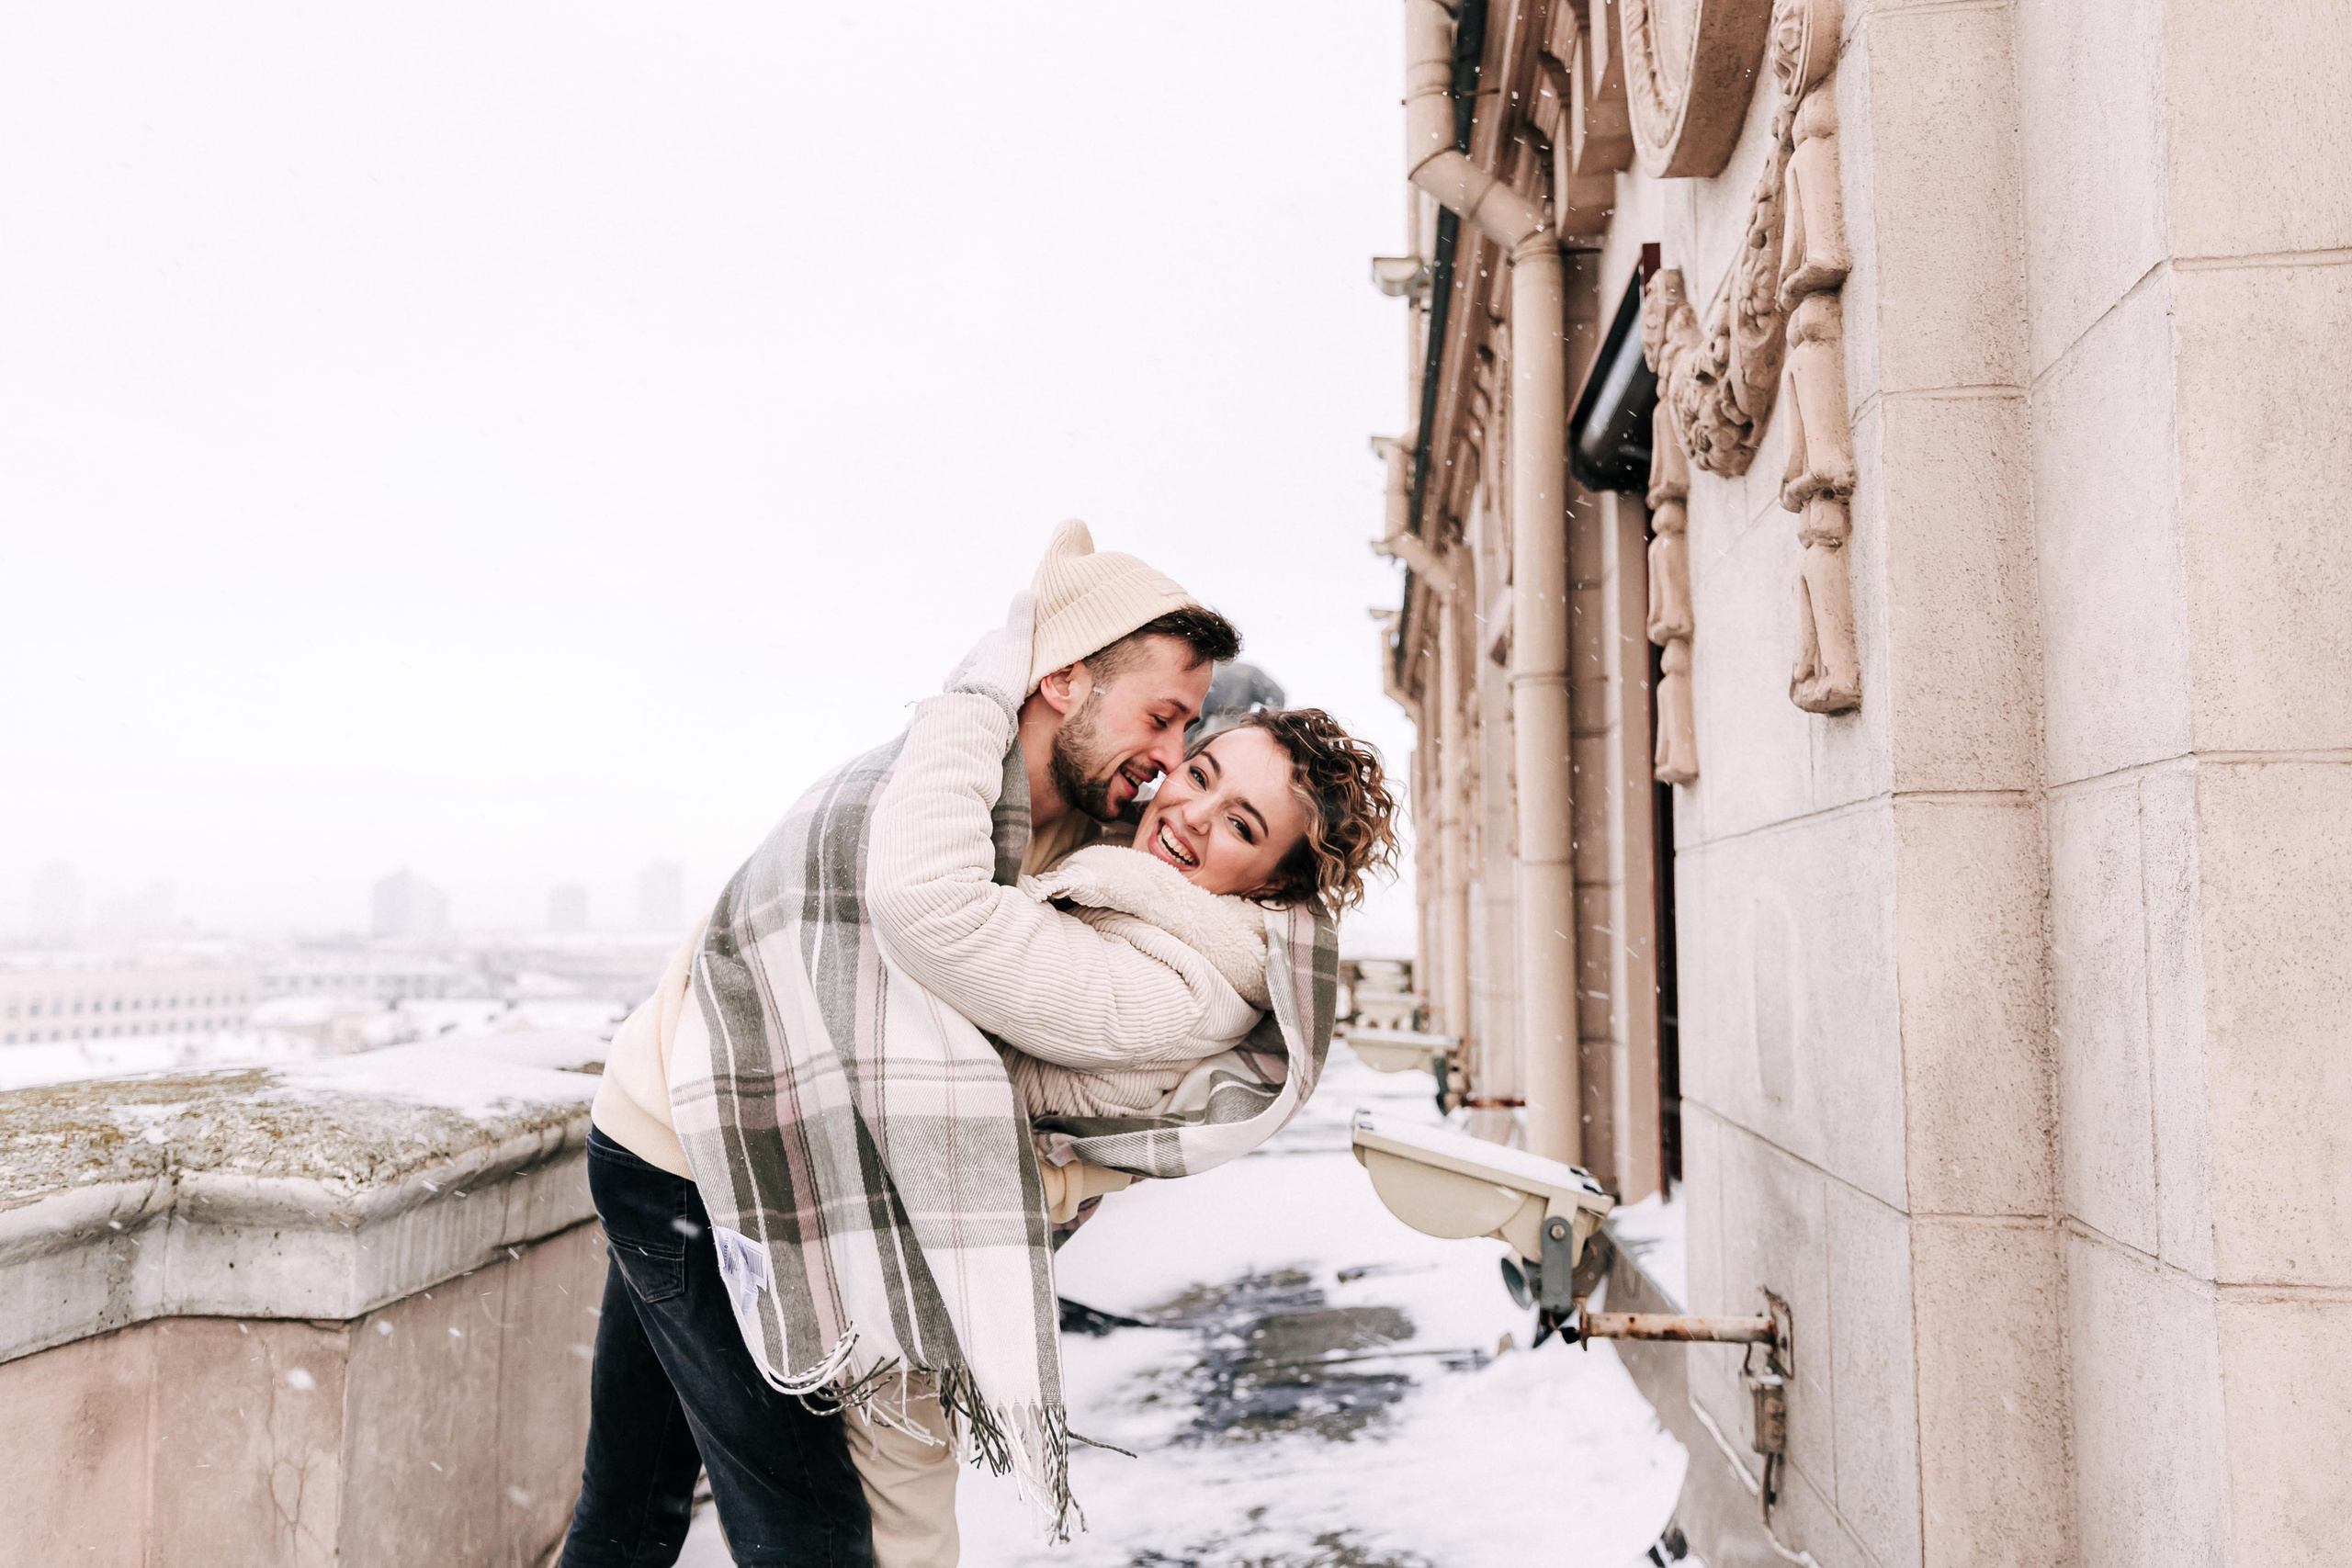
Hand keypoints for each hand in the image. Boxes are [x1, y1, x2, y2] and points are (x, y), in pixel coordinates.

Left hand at [943, 589, 1035, 717]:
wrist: (980, 709)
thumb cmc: (1004, 677)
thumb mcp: (1019, 646)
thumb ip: (1021, 621)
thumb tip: (1025, 592)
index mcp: (990, 640)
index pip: (1009, 638)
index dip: (1022, 646)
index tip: (1032, 656)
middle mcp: (975, 653)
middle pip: (995, 655)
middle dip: (1005, 662)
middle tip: (1021, 677)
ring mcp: (965, 672)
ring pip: (984, 671)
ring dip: (993, 677)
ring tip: (1006, 691)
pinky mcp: (960, 692)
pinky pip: (973, 688)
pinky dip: (981, 691)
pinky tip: (988, 699)